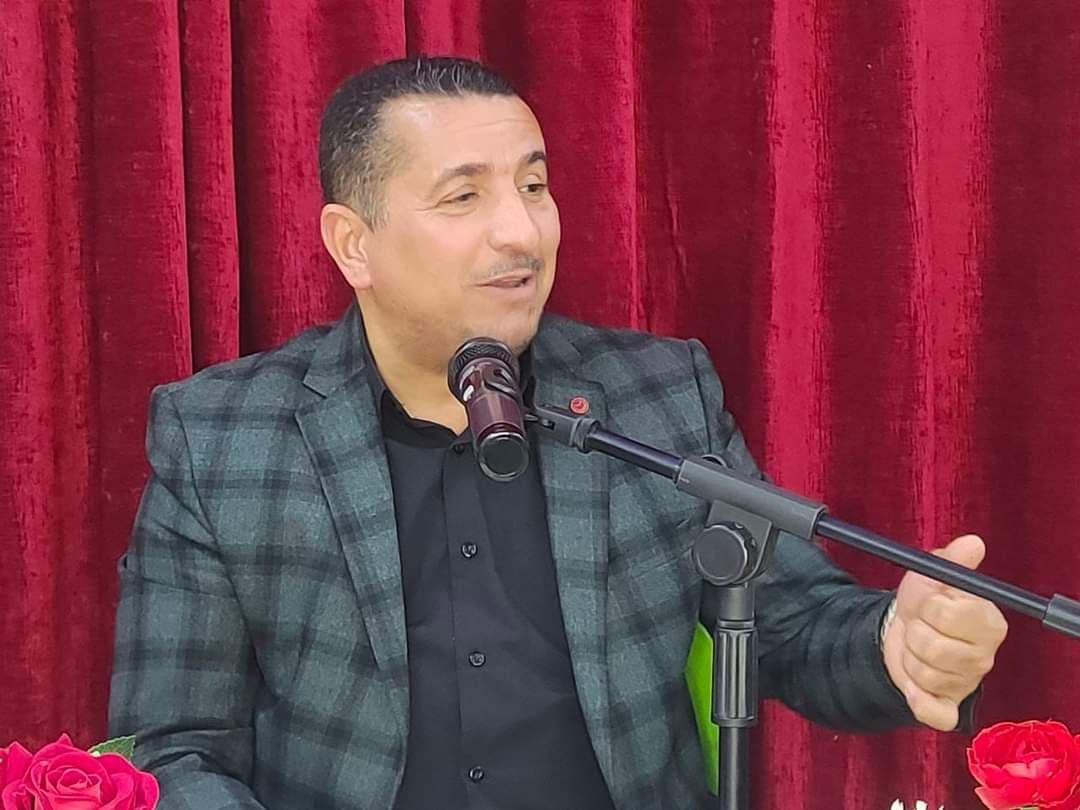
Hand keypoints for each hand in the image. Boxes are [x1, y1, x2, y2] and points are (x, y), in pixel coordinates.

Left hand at [882, 534, 1008, 730]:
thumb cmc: (924, 602)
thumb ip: (952, 560)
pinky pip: (935, 714)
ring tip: (914, 646)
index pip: (950, 615)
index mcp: (988, 622)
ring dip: (908, 657)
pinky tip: (912, 686)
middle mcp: (984, 656)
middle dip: (914, 633)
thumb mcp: (931, 575)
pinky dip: (918, 700)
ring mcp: (968, 683)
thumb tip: (973, 543)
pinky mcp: (949, 707)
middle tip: (916, 627)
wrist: (901, 630)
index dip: (928, 607)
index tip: (925, 604)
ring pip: (926, 676)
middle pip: (935, 648)